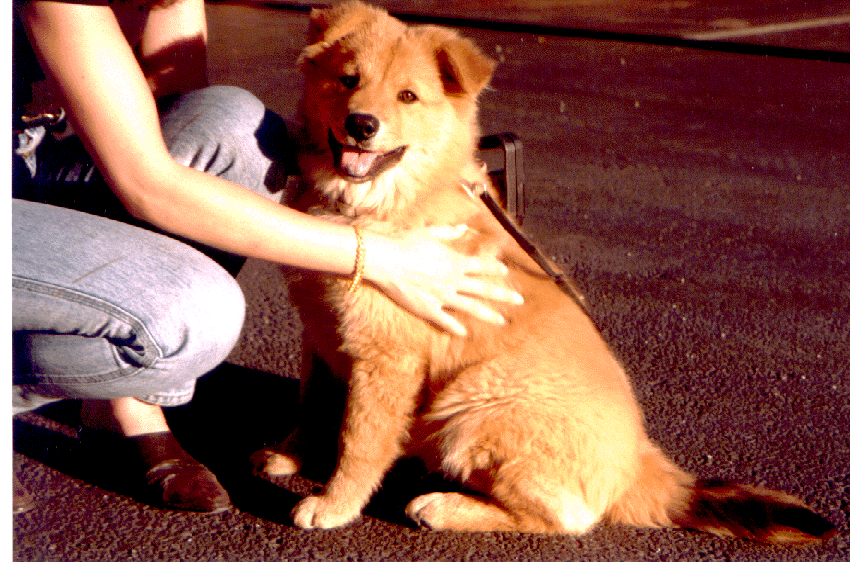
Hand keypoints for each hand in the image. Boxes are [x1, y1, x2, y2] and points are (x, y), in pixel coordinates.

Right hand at [362, 226, 523, 336]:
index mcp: (455, 261)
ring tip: (502, 321)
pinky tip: (465, 334)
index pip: (482, 265)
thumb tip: (463, 227)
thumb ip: (449, 232)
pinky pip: (446, 321)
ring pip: (471, 308)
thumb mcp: (430, 232)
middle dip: (504, 294)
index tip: (505, 271)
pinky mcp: (429, 309)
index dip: (494, 268)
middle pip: (484, 289)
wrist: (386, 260)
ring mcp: (443, 297)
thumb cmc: (406, 243)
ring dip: (488, 314)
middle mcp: (453, 280)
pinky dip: (456, 328)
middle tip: (519, 300)